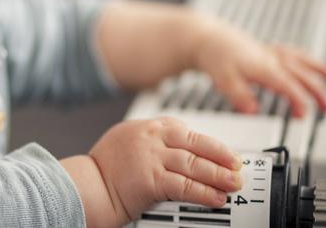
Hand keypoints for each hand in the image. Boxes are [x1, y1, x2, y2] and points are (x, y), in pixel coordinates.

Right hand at [86, 117, 242, 225]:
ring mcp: (151, 158)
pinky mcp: (150, 180)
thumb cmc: (105, 168)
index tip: (226, 155)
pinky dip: (203, 193)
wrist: (86, 185)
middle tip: (238, 168)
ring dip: (218, 176)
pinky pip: (184, 186)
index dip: (211, 145)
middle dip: (222, 157)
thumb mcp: (128, 140)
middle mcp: (151, 138)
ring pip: (194, 165)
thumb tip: (183, 151)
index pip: (188, 132)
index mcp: (148, 126)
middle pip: (196, 145)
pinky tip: (216, 198)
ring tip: (233, 184)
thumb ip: (154, 141)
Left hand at [193, 20, 325, 117]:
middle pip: (300, 74)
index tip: (304, 115)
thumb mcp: (223, 81)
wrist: (207, 38)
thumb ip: (239, 96)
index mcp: (262, 67)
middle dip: (316, 90)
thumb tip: (253, 111)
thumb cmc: (216, 58)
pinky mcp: (267, 49)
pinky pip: (292, 52)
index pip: (286, 85)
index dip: (298, 101)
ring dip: (316, 69)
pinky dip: (305, 57)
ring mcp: (270, 53)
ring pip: (299, 60)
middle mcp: (270, 58)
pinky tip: (311, 61)